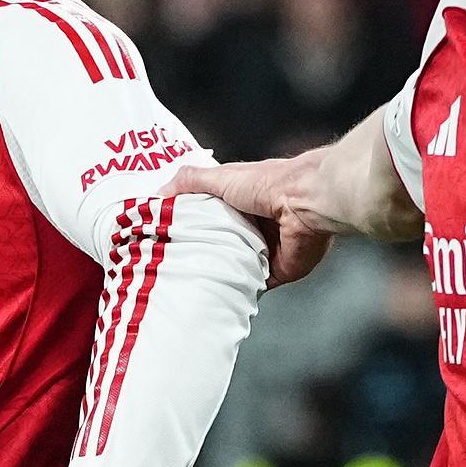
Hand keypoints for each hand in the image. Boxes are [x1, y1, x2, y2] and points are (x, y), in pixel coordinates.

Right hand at [162, 156, 332, 287]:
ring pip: (237, 264)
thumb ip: (190, 181)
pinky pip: (255, 284)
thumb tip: (161, 191)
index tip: (169, 236)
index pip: (211, 214)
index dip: (192, 223)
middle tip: (177, 262)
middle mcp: (254, 224)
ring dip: (222, 270)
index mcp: (242, 200)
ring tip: (195, 279)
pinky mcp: (277, 269)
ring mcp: (266, 248)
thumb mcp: (220, 176)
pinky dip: (241, 287)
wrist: (305, 204)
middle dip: (204, 251)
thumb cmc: (270, 184)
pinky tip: (224, 290)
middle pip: (222, 242)